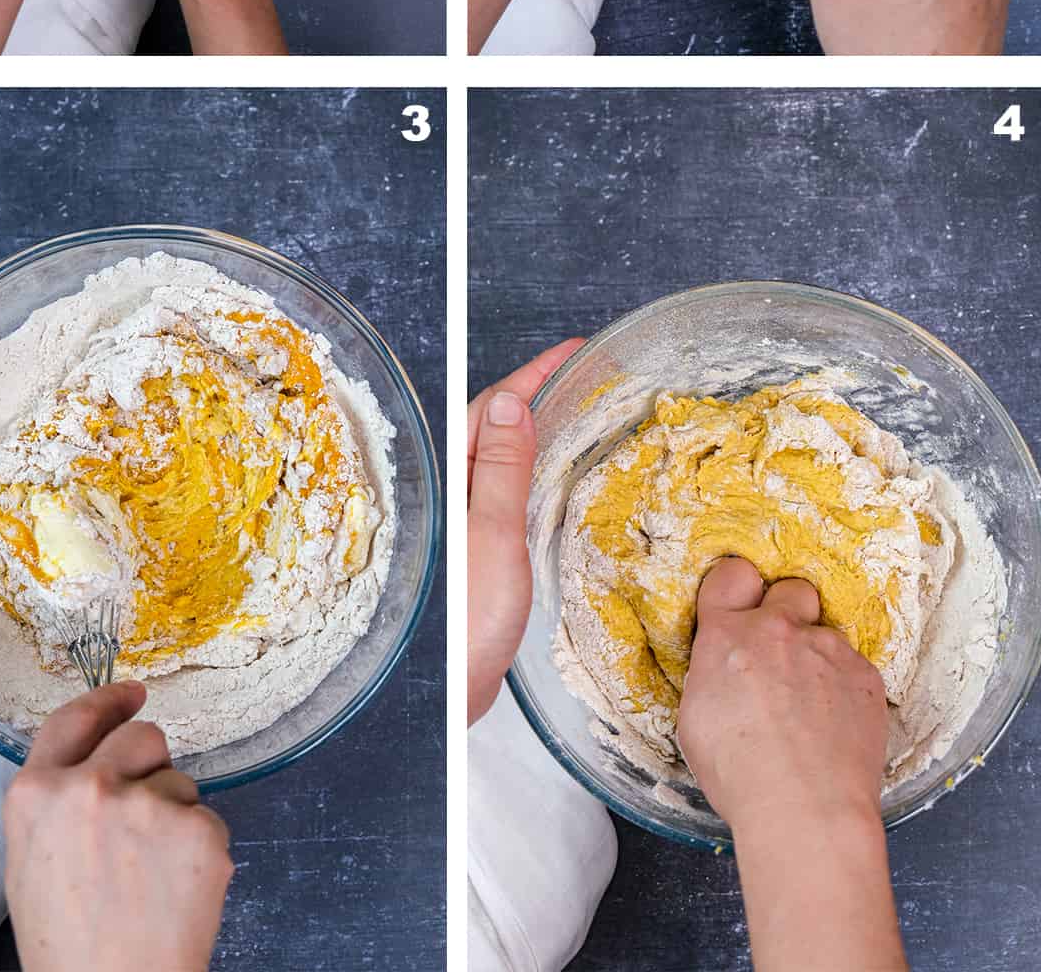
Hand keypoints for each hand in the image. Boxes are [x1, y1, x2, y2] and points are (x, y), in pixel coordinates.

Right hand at [4, 683, 233, 971]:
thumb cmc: (69, 947)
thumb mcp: (30, 862)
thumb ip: (56, 802)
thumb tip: (94, 765)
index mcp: (37, 795)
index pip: (76, 718)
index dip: (107, 700)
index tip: (130, 693)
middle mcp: (90, 788)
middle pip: (142, 736)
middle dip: (151, 762)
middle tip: (148, 808)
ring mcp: (147, 806)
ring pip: (179, 782)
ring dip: (173, 815)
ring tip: (150, 876)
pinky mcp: (196, 829)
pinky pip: (207, 820)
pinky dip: (198, 851)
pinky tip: (174, 890)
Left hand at [467, 340, 583, 722]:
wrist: (456, 692)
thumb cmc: (470, 620)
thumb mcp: (493, 534)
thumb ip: (501, 467)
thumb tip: (511, 399)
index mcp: (452, 480)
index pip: (492, 405)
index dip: (534, 372)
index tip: (573, 348)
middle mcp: (455, 491)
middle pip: (497, 423)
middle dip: (540, 390)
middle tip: (588, 371)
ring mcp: (469, 517)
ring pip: (505, 453)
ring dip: (541, 426)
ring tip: (583, 408)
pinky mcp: (484, 544)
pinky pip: (512, 485)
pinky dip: (540, 465)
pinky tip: (564, 473)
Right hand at [678, 557, 886, 828]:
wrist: (805, 808)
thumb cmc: (739, 774)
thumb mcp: (696, 718)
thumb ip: (715, 674)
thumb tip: (728, 672)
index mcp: (727, 635)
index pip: (731, 575)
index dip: (737, 588)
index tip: (741, 607)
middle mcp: (779, 630)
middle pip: (791, 589)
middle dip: (788, 612)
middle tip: (782, 654)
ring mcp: (828, 649)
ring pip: (826, 637)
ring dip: (818, 661)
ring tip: (813, 712)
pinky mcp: (866, 676)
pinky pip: (853, 670)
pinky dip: (845, 692)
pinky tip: (837, 729)